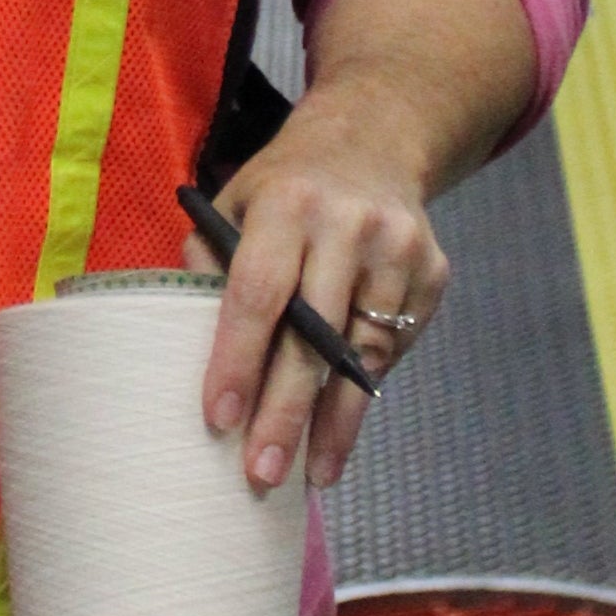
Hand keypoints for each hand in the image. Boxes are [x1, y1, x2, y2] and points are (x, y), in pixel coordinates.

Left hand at [185, 94, 450, 493]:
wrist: (373, 141)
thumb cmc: (283, 188)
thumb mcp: (234, 202)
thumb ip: (208, 264)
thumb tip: (181, 342)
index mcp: (287, 203)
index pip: (257, 294)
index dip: (238, 361)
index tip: (219, 421)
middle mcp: (349, 225)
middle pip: (313, 336)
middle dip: (286, 413)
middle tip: (261, 474)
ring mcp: (399, 251)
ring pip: (363, 355)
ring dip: (335, 421)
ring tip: (309, 474)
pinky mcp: (433, 274)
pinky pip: (394, 348)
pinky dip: (365, 392)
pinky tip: (341, 429)